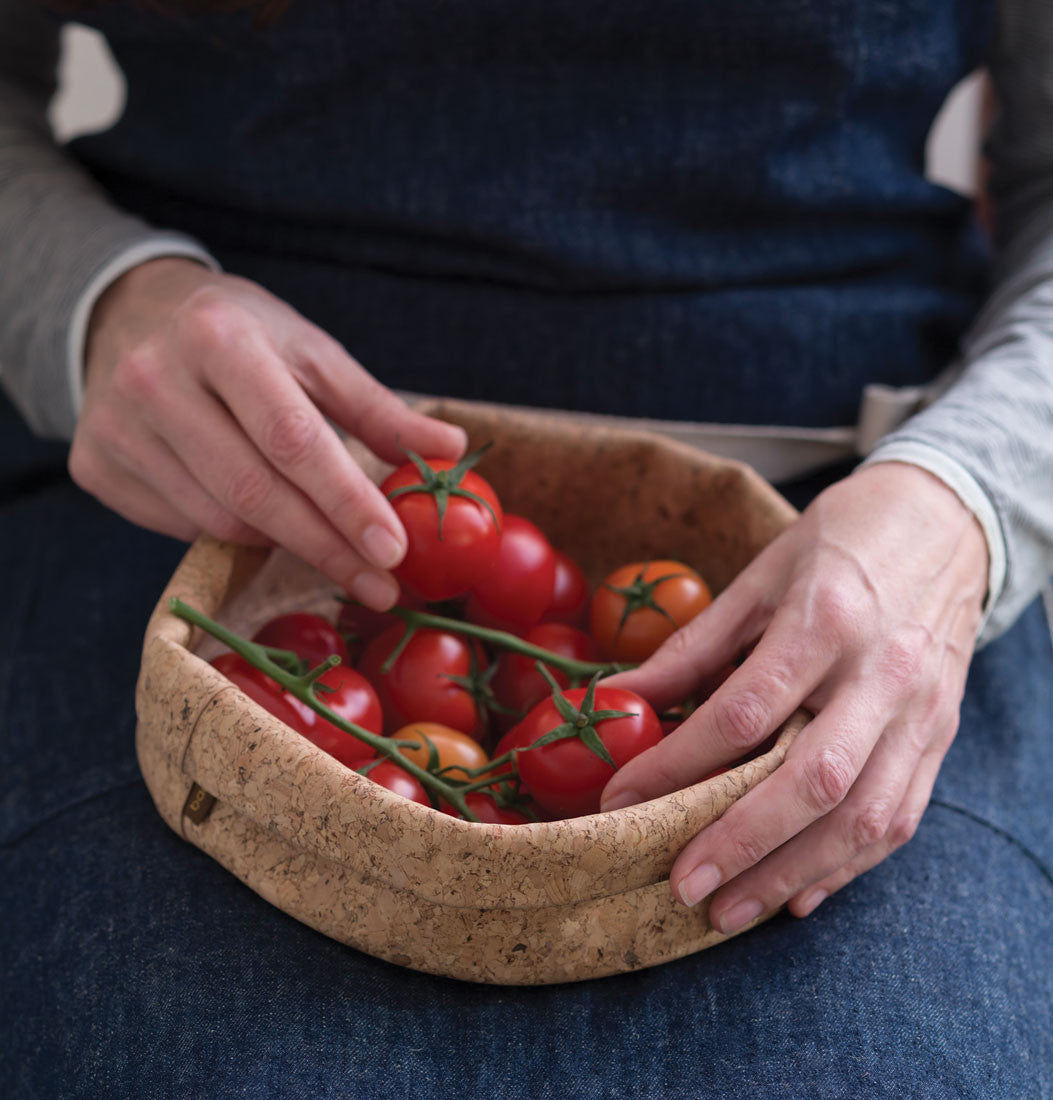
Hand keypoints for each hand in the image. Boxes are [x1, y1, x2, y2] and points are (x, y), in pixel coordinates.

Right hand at [70, 258, 465, 607]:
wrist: (130, 315)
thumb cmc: (241, 336)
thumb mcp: (312, 353)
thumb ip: (379, 408)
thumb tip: (452, 449)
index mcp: (219, 339)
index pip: (293, 440)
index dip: (346, 503)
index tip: (393, 551)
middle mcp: (154, 381)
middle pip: (253, 493)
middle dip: (327, 548)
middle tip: (381, 585)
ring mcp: (115, 427)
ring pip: (218, 520)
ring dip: (286, 546)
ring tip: (334, 551)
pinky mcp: (95, 466)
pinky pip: (181, 527)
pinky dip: (235, 535)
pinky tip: (265, 522)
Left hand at [599, 462, 988, 931]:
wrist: (946, 522)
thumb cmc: (840, 542)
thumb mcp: (760, 576)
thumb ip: (695, 646)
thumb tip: (622, 699)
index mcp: (825, 619)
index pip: (742, 712)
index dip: (675, 765)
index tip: (620, 800)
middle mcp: (881, 673)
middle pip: (810, 780)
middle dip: (740, 843)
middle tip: (682, 885)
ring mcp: (921, 712)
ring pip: (862, 815)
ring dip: (791, 873)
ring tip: (728, 910)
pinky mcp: (940, 737)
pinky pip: (899, 817)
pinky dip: (846, 866)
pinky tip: (797, 893)